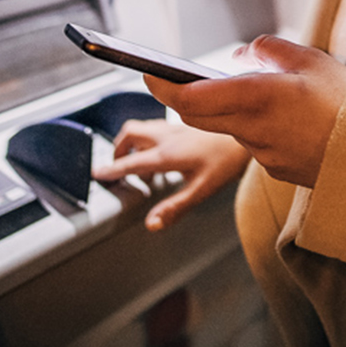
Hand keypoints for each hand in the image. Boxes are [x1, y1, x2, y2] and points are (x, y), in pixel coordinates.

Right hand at [92, 120, 249, 230]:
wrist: (247, 129)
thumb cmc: (227, 160)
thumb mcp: (201, 190)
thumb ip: (174, 208)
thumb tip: (151, 224)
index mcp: (166, 154)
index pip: (130, 163)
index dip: (112, 170)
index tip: (98, 174)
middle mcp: (166, 136)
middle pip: (129, 134)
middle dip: (117, 148)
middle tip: (116, 165)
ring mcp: (175, 126)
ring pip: (141, 126)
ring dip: (131, 140)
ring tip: (135, 157)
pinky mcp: (184, 122)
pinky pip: (156, 125)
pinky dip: (148, 136)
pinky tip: (161, 148)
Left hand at [143, 35, 345, 187]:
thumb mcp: (310, 59)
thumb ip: (267, 50)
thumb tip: (240, 57)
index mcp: (258, 97)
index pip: (191, 97)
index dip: (163, 86)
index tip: (149, 73)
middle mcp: (252, 129)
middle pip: (198, 116)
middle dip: (186, 98)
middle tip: (184, 79)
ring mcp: (262, 154)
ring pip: (228, 128)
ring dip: (230, 112)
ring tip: (264, 94)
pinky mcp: (275, 169)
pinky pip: (253, 144)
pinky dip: (256, 129)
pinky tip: (286, 119)